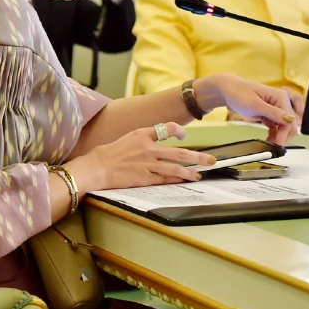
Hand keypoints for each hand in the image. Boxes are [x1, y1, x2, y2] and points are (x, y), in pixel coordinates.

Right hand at [68, 122, 215, 190]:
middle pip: (179, 152)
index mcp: (143, 134)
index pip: (167, 128)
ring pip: (175, 168)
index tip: (183, 136)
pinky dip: (176, 180)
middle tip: (211, 160)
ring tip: (199, 174)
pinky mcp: (144, 178)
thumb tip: (160, 140)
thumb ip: (145, 137)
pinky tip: (184, 180)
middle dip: (198, 156)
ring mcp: (147, 164)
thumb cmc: (111, 153)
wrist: (97, 166)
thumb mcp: (129, 137)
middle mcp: (148, 148)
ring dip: (189, 172)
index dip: (178, 131)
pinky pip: (164, 179)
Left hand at [196, 74, 299, 144]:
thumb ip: (273, 113)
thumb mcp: (255, 105)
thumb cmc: (239, 93)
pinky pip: (276, 126)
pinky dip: (274, 133)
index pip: (289, 119)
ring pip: (283, 126)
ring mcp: (275, 107)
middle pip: (289, 123)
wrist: (226, 90)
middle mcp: (280, 101)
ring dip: (279, 136)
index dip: (285, 133)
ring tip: (270, 144)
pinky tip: (269, 139)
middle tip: (274, 146)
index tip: (278, 144)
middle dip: (284, 135)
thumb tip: (289, 119)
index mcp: (280, 97)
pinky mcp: (269, 113)